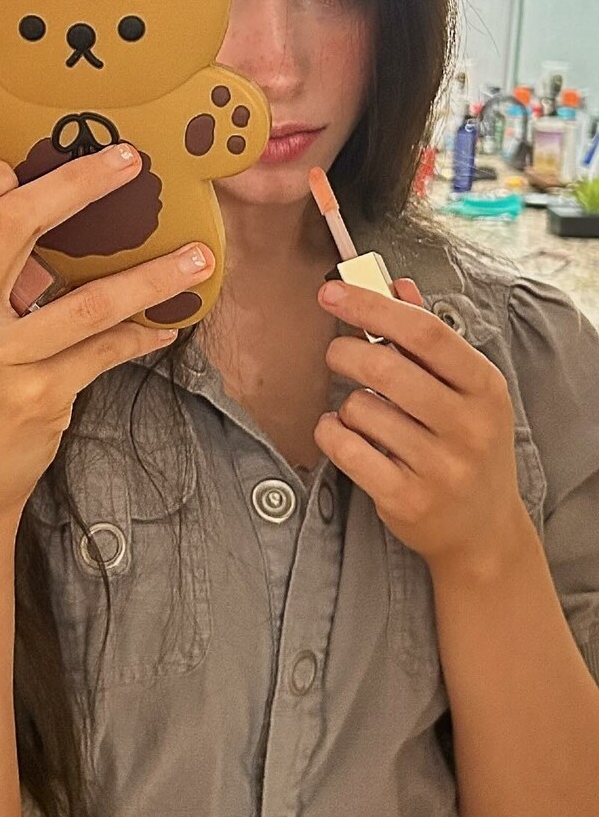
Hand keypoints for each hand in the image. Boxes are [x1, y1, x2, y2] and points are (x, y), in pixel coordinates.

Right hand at [0, 148, 214, 528]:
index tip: (25, 161)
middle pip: (12, 226)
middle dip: (79, 184)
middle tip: (130, 162)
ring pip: (85, 301)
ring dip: (151, 276)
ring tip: (197, 258)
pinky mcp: (36, 399)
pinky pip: (104, 351)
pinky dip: (142, 332)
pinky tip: (167, 322)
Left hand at [313, 275, 525, 573]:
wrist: (483, 531)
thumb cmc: (468, 447)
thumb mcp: (466, 391)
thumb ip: (430, 338)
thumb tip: (396, 285)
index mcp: (485, 388)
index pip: (425, 332)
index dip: (372, 306)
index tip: (333, 293)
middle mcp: (468, 426)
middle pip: (385, 368)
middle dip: (344, 352)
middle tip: (336, 353)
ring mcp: (440, 467)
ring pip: (360, 409)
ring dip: (346, 402)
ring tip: (360, 411)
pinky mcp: (407, 499)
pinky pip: (346, 450)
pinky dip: (331, 433)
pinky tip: (343, 433)